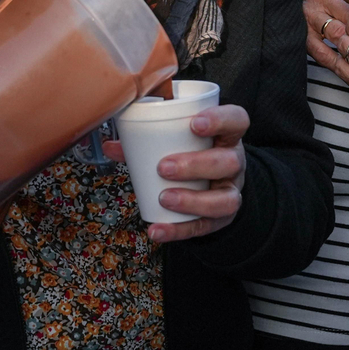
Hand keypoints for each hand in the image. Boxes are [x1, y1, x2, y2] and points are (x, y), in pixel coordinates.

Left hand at [105, 103, 250, 243]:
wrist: (213, 184)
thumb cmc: (193, 153)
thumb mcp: (179, 140)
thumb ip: (146, 139)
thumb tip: (112, 145)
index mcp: (226, 136)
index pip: (236, 120)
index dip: (220, 120)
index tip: (194, 123)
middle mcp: (235, 163)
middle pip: (228, 162)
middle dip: (196, 165)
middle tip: (163, 167)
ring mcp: (231, 192)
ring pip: (226, 199)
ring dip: (193, 200)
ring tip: (163, 198)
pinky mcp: (221, 219)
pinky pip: (204, 227)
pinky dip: (179, 230)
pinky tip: (157, 229)